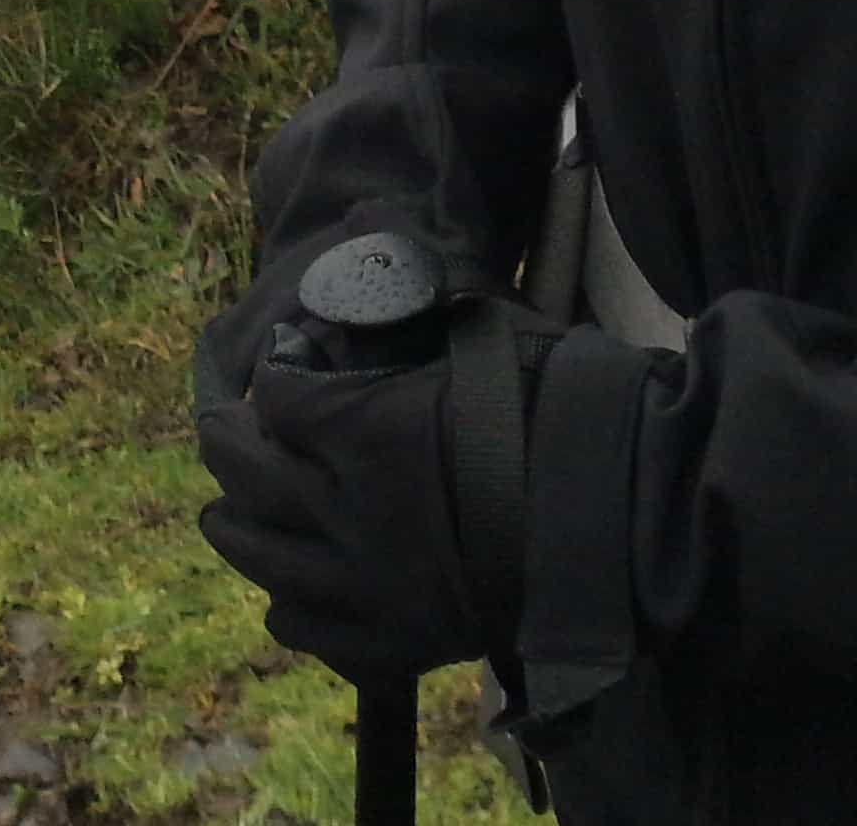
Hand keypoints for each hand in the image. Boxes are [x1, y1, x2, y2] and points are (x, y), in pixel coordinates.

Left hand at [189, 234, 541, 684]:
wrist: (629, 515)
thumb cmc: (560, 405)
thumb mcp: (482, 325)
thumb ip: (409, 287)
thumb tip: (357, 217)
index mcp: (364, 430)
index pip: (279, 393)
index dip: (279, 370)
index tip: (288, 359)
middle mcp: (349, 514)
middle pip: (247, 475)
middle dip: (231, 441)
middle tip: (230, 427)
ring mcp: (370, 587)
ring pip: (262, 559)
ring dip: (239, 526)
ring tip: (228, 509)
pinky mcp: (398, 641)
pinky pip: (311, 630)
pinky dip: (289, 606)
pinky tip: (286, 592)